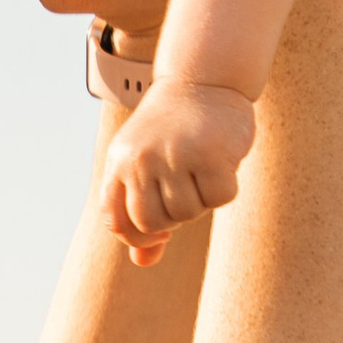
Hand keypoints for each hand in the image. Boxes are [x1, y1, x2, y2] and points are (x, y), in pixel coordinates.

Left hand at [102, 78, 255, 265]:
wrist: (204, 79)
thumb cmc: (174, 130)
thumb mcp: (146, 166)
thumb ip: (140, 213)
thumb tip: (142, 263)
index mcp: (119, 163)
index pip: (117, 223)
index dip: (138, 236)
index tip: (159, 226)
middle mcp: (141, 159)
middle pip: (153, 224)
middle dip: (174, 217)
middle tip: (185, 187)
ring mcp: (174, 156)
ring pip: (187, 214)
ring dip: (201, 199)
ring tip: (200, 166)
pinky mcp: (209, 154)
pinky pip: (219, 198)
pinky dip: (225, 188)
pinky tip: (222, 161)